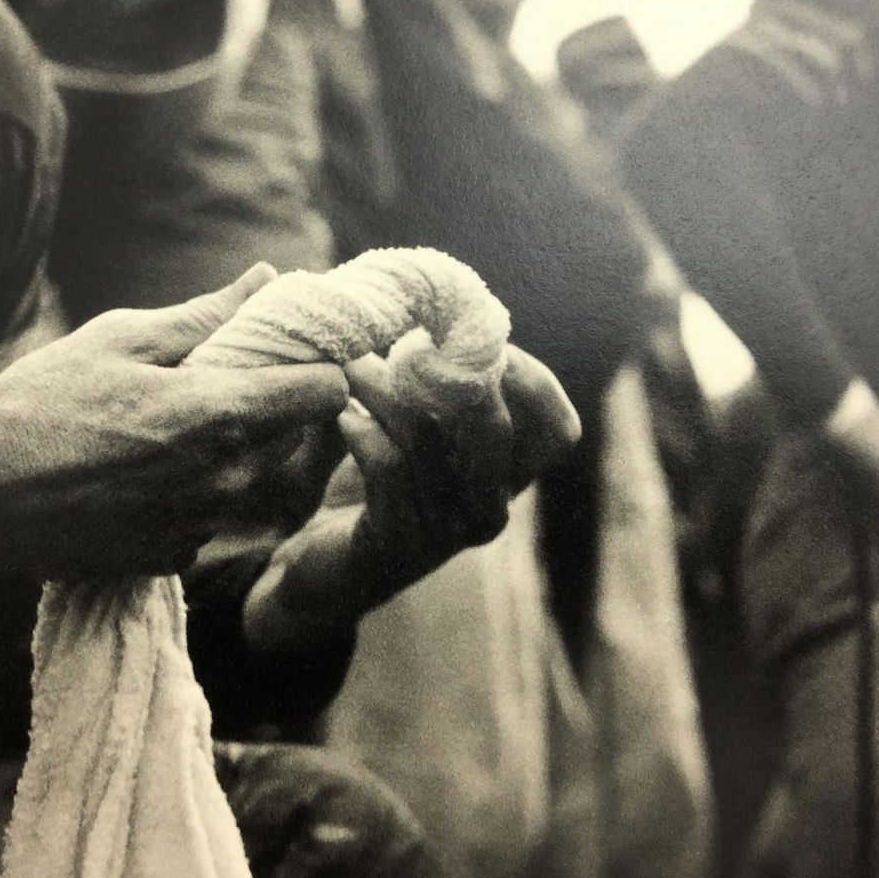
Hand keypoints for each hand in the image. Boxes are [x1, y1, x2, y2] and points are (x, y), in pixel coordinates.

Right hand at [0, 265, 348, 580]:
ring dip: (241, 454)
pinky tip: (151, 473)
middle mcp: (225, 478)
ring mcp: (202, 525)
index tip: (299, 354)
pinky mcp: (173, 557)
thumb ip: (208, 315)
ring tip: (181, 427)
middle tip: (234, 381)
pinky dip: (199, 495)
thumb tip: (269, 279)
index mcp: (220, 413)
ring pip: (259, 482)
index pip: (327, 391)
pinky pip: (215, 519)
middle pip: (300, 439)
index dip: (322, 365)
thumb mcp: (122, 338)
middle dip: (280, 408)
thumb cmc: (42, 401)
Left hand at [241, 346, 578, 653]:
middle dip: (451, 375)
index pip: (558, 429)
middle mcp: (490, 507)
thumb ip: (447, 385)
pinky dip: (363, 432)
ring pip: (429, 441)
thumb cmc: (373, 483)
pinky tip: (342, 418)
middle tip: (406, 342)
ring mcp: (447, 532)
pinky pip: (389, 471)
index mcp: (506, 476)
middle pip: (499, 429)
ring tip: (353, 365)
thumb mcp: (420, 426)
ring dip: (386, 391)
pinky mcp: (398, 545)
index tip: (470, 339)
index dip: (526, 377)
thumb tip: (452, 310)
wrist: (320, 566)